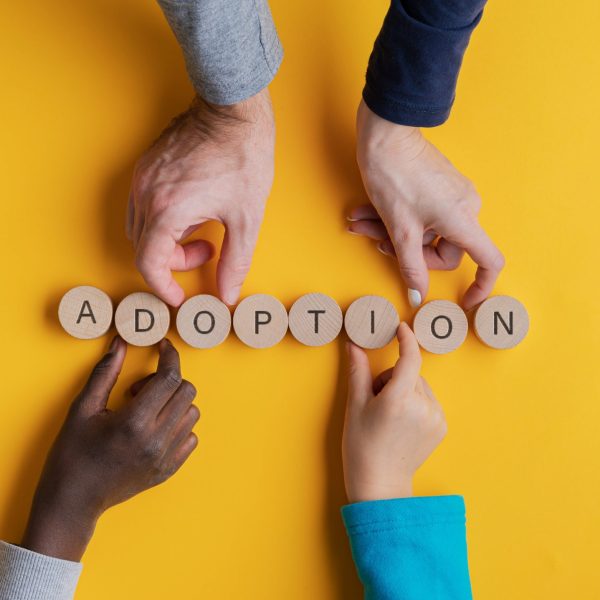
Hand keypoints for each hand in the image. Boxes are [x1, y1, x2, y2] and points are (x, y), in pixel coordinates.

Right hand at [21, 337, 199, 560]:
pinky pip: (191, 437)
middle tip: (141, 389)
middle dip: (169, 379)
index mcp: (134, 422)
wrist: (72, 502)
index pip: (169, 378)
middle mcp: (156, 440)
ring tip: (145, 411)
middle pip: (187, 392)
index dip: (170, 356)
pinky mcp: (169, 470)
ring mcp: (165, 457)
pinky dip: (178, 426)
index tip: (163, 346)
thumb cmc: (72, 454)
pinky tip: (154, 428)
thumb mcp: (82, 409)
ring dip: (174, 403)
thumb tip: (120, 343)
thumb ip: (105, 373)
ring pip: (192, 413)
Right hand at [128, 88, 274, 306]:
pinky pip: (142, 205)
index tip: (179, 295)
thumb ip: (235, 261)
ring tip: (202, 229)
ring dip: (166, 241)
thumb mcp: (246, 218)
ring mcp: (143, 177)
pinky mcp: (146, 165)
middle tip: (209, 250)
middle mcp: (147, 194)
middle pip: (144, 248)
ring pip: (140, 227)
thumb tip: (227, 293)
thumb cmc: (243, 158)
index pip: (149, 263)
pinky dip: (162, 220)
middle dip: (173, 261)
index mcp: (169, 210)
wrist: (233, 110)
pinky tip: (192, 209)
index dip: (163, 286)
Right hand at [343, 323, 446, 502]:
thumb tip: (353, 345)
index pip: (409, 358)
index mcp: (399, 400)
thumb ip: (358, 371)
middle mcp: (422, 406)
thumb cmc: (361, 446)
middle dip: (393, 378)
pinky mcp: (441, 426)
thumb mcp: (355, 406)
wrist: (380, 484)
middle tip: (377, 401)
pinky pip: (428, 400)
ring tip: (389, 416)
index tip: (400, 328)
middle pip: (410, 373)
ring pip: (419, 386)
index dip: (405, 340)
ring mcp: (435, 418)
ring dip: (405, 390)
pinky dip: (415, 403)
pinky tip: (402, 423)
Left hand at [351, 99, 504, 309]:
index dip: (481, 285)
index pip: (488, 261)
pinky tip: (366, 213)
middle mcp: (464, 208)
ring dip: (392, 232)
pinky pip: (422, 214)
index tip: (464, 301)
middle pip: (442, 249)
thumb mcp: (399, 228)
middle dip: (407, 251)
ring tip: (361, 222)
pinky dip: (396, 218)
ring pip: (425, 231)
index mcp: (462, 221)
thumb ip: (410, 265)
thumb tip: (418, 295)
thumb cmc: (394, 176)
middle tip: (377, 242)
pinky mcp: (439, 186)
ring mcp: (452, 196)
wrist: (385, 133)